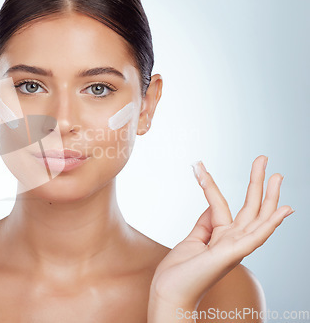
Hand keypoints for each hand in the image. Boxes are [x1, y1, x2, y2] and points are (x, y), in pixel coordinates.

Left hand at [149, 155, 292, 308]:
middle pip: (250, 208)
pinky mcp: (231, 255)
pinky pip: (254, 237)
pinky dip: (269, 225)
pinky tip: (282, 211)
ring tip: (277, 175)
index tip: (199, 166)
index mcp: (221, 237)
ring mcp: (234, 248)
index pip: (221, 204)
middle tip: (264, 159)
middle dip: (257, 183)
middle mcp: (232, 241)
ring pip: (258, 218)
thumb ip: (205, 223)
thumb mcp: (193, 240)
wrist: (169, 292)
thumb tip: (212, 204)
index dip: (210, 184)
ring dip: (269, 197)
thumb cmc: (179, 271)